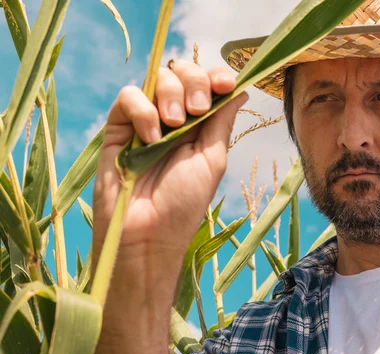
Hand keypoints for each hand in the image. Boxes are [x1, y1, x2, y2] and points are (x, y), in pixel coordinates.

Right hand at [92, 60, 247, 293]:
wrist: (147, 234)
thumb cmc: (183, 204)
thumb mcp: (211, 160)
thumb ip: (221, 122)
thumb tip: (241, 91)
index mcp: (200, 126)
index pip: (207, 85)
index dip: (217, 76)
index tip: (226, 83)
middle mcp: (173, 118)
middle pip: (183, 72)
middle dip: (195, 81)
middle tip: (197, 109)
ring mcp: (145, 120)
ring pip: (157, 78)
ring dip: (170, 93)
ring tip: (174, 124)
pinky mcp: (118, 127)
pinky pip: (128, 96)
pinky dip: (142, 110)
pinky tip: (150, 137)